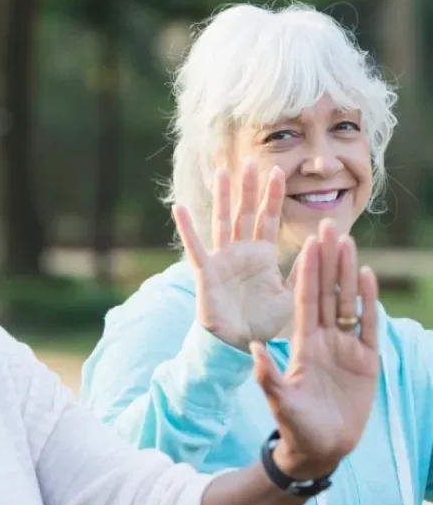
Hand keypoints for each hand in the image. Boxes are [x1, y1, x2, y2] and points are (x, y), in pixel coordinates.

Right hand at [173, 161, 293, 349]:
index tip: (278, 171)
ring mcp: (222, 260)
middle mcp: (241, 252)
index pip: (269, 219)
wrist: (240, 344)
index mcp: (262, 255)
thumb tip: (324, 245)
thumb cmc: (265, 321)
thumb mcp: (292, 294)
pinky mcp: (207, 272)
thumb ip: (305, 271)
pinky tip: (179, 208)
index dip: (272, 196)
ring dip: (223, 198)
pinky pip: (195, 248)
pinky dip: (187, 229)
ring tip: (223, 172)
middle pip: (245, 213)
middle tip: (251, 160)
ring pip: (223, 222)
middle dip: (249, 188)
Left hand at [251, 220, 378, 478]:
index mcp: (302, 343)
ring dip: (348, 272)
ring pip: (348, 301)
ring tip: (348, 242)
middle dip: (327, 260)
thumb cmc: (296, 426)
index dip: (307, 271)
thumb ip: (269, 376)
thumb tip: (254, 349)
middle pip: (326, 291)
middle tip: (329, 226)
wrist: (321, 448)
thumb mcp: (281, 401)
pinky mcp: (366, 360)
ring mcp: (345, 347)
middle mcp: (323, 338)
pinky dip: (368, 301)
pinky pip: (368, 325)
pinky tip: (368, 276)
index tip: (307, 243)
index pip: (305, 299)